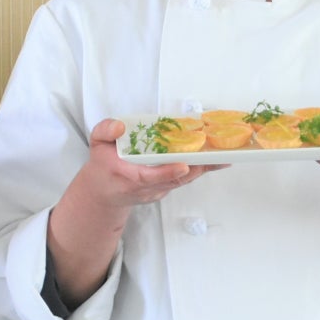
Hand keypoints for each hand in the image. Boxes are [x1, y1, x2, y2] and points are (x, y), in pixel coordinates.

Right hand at [62, 118, 222, 221]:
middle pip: (174, 181)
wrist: (102, 193)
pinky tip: (214, 161)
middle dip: (196, 169)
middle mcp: (145, 188)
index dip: (167, 173)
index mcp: (128, 177)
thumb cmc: (102, 166)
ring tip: (223, 158)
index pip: (150, 177)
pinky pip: (183, 181)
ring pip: (183, 182)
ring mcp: (156, 191)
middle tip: (216, 158)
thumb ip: (105, 131)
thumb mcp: (96, 145)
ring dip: (203, 170)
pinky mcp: (164, 190)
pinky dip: (199, 171)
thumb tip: (120, 126)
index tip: (183, 166)